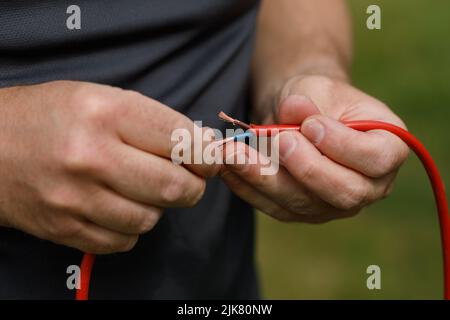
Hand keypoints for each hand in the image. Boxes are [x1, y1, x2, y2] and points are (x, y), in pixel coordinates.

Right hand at [0, 81, 218, 252]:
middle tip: (189, 179)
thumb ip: (153, 122)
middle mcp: (91, 157)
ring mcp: (75, 198)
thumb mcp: (102, 98)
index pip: (182, 140)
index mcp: (106, 113)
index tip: (211, 159)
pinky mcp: (64, 228)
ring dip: (158, 206)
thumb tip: (203, 148)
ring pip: (151, 219)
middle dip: (194, 186)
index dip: (208, 154)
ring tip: (143, 188)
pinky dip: (131, 227)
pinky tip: (119, 206)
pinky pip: (123, 241)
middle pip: (175, 187)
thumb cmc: (51, 115)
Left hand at [221, 75, 408, 222]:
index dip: (343, 146)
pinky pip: (275, 207)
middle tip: (276, 140)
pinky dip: (248, 187)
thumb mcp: (315, 87)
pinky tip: (227, 168)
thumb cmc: (316, 96)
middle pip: (343, 192)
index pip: (376, 159)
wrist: (298, 113)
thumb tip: (296, 110)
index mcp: (388, 149)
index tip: (312, 124)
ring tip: (233, 153)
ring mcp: (334, 204)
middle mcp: (368, 185)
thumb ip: (308, 98)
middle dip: (305, 167)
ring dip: (264, 178)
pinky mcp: (302, 211)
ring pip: (301, 203)